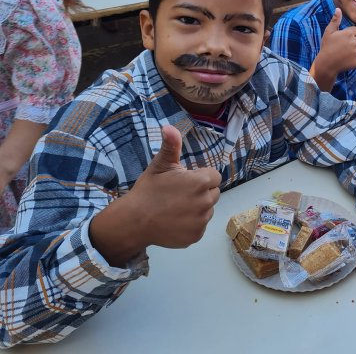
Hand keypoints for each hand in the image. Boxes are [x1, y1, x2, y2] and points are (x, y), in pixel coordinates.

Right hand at [126, 125, 220, 248]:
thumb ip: (171, 146)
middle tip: (179, 195)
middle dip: (201, 192)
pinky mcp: (197, 236)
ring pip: (208, 210)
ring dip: (198, 208)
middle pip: (213, 193)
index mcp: (200, 181)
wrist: (134, 221)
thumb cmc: (148, 190)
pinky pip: (200, 226)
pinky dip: (192, 224)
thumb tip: (169, 126)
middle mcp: (206, 201)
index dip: (200, 177)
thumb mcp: (159, 165)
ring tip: (176, 208)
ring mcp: (202, 221)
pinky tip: (176, 221)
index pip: (214, 176)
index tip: (185, 181)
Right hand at [318, 8, 355, 72]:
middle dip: (355, 41)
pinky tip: (350, 59)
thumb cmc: (327, 47)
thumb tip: (338, 9)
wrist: (326, 64)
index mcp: (348, 33)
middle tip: (345, 46)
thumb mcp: (328, 32)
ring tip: (347, 53)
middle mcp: (355, 42)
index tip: (344, 39)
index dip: (351, 34)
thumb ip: (335, 20)